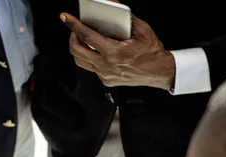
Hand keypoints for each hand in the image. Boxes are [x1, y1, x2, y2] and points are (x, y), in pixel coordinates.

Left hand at [61, 12, 175, 89]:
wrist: (160, 72)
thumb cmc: (152, 51)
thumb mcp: (142, 30)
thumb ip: (126, 16)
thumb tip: (113, 5)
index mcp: (114, 53)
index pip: (87, 37)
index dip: (74, 25)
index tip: (65, 17)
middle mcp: (107, 66)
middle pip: (77, 51)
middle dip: (72, 36)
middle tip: (76, 29)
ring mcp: (105, 75)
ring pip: (80, 61)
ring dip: (79, 49)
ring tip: (84, 39)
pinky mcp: (107, 80)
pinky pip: (91, 67)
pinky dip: (91, 57)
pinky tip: (98, 50)